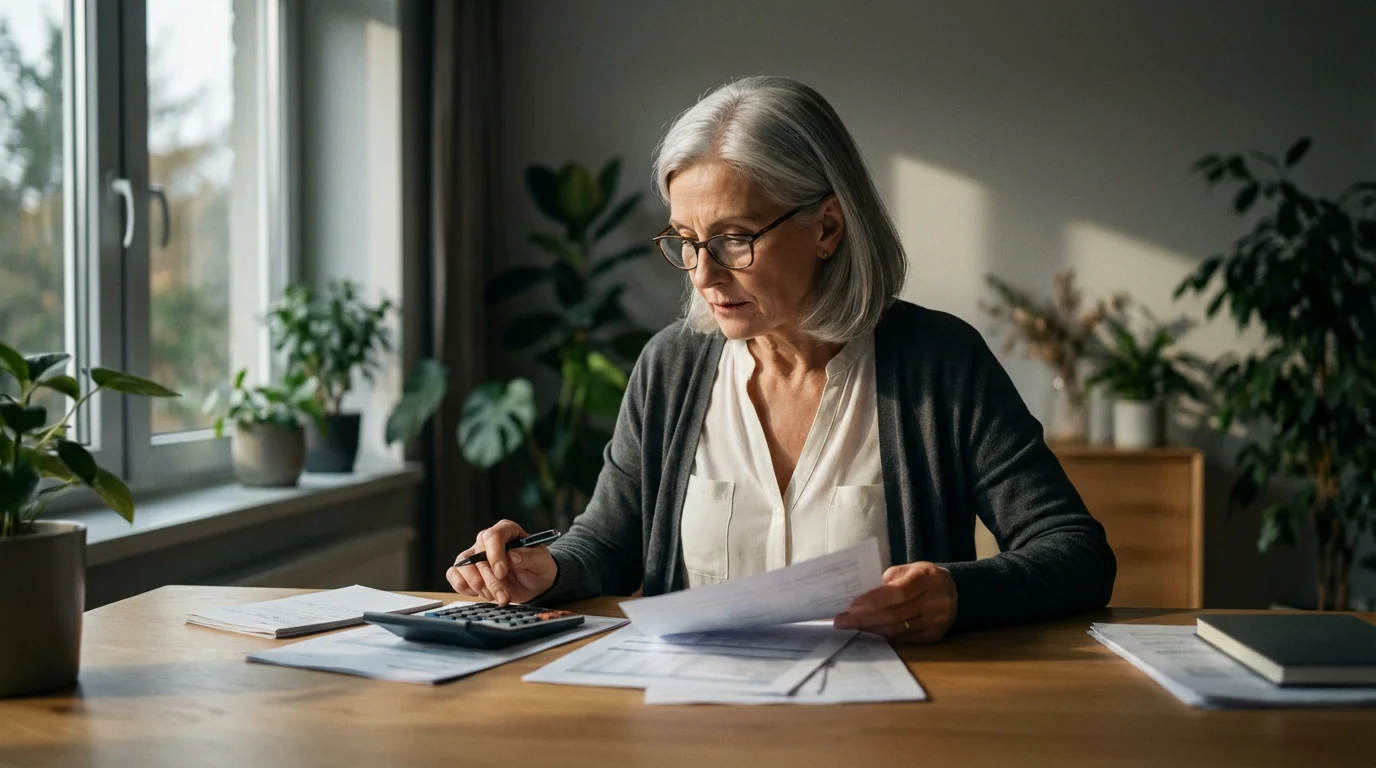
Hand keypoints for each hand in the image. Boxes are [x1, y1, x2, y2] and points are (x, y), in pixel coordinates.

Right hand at [446, 520, 557, 606]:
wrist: (534, 584)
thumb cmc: (538, 567)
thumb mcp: (541, 562)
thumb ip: (530, 557)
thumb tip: (513, 556)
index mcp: (506, 531)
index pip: (492, 536)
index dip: (494, 554)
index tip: (502, 572)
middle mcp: (487, 541)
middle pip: (477, 556)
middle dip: (491, 581)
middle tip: (504, 597)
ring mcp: (474, 555)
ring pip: (462, 566)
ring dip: (479, 587)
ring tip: (496, 597)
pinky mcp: (467, 571)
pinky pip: (453, 575)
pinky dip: (464, 587)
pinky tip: (481, 594)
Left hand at [833, 561, 957, 642]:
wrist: (956, 592)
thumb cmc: (924, 577)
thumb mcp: (910, 569)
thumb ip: (889, 580)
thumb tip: (862, 596)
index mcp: (927, 578)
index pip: (898, 592)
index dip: (874, 600)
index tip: (851, 606)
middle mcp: (934, 601)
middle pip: (895, 614)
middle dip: (865, 619)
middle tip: (841, 621)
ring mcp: (936, 621)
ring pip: (898, 629)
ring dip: (871, 629)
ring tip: (850, 627)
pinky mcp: (934, 636)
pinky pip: (904, 638)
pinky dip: (883, 635)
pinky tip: (868, 632)